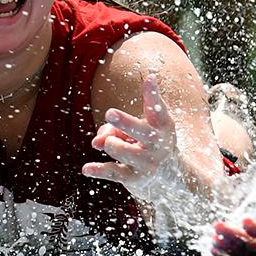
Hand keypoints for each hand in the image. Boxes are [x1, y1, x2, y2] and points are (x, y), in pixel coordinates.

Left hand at [83, 74, 193, 207]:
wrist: (169, 175)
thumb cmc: (150, 142)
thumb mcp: (141, 130)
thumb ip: (117, 128)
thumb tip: (96, 142)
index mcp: (162, 126)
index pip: (158, 107)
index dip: (153, 93)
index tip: (150, 78)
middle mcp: (157, 143)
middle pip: (140, 130)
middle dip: (125, 122)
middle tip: (110, 113)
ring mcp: (147, 162)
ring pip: (120, 149)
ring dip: (111, 144)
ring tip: (112, 144)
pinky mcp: (135, 178)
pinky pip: (113, 172)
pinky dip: (99, 170)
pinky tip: (86, 169)